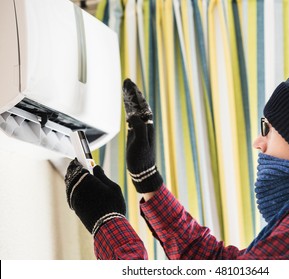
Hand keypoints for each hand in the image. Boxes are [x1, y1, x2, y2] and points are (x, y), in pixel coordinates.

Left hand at [64, 159, 125, 234]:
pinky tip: (82, 188)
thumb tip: (95, 167)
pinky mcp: (74, 206)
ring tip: (82, 177)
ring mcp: (74, 198)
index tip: (80, 158)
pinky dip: (75, 188)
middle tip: (81, 166)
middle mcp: (76, 188)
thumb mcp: (113, 187)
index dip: (78, 161)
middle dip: (75, 169)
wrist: (108, 226)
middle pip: (71, 174)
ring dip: (74, 179)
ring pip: (70, 184)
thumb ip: (102, 176)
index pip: (77, 165)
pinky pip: (71, 193)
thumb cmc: (113, 204)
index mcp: (86, 180)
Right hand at [123, 78, 162, 192]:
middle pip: (139, 105)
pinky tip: (127, 104)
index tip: (130, 85)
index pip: (141, 106)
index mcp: (147, 126)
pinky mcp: (135, 133)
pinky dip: (129, 109)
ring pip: (135, 110)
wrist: (142, 171)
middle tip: (127, 82)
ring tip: (126, 88)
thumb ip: (139, 128)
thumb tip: (134, 116)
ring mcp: (140, 129)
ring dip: (131, 99)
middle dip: (133, 93)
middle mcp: (145, 125)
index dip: (136, 95)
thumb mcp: (141, 144)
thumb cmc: (142, 159)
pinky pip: (132, 117)